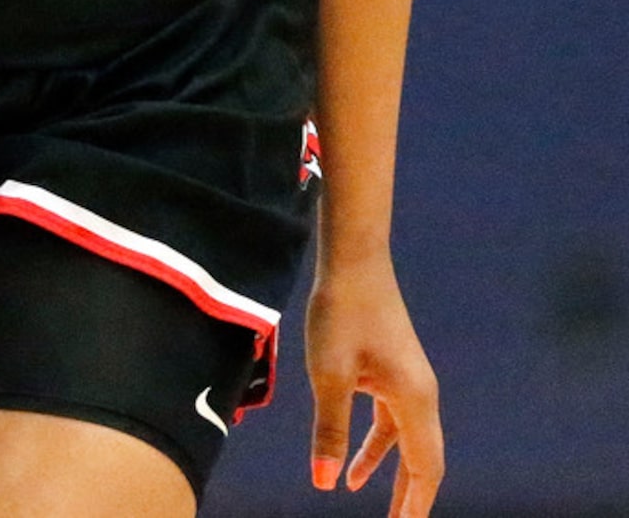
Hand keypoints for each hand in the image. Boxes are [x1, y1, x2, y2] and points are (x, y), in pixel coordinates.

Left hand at [306, 252, 443, 517]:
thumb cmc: (342, 313)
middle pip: (423, 459)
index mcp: (414, 400)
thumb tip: (326, 484)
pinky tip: (352, 459)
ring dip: (388, 470)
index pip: (425, 469)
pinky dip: (376, 444)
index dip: (417, 505)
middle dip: (409, 497)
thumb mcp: (330, 375)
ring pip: (405, 439)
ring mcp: (408, 379)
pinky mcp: (392, 366)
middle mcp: (420, 393)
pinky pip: (390, 418)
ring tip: (363, 498)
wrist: (352, 260)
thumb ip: (331, 431)